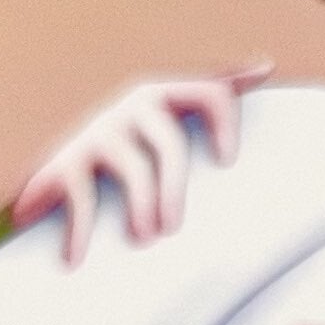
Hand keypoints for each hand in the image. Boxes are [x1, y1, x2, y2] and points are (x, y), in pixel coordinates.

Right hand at [9, 64, 273, 264]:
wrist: (59, 174)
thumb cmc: (134, 148)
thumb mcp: (172, 117)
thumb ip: (216, 89)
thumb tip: (265, 66)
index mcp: (165, 96)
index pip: (211, 92)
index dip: (226, 122)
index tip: (227, 163)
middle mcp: (131, 107)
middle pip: (170, 144)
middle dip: (176, 189)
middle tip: (174, 229)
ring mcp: (96, 132)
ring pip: (134, 170)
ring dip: (142, 208)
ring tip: (145, 240)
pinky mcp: (62, 163)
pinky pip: (81, 196)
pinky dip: (80, 231)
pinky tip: (76, 258)